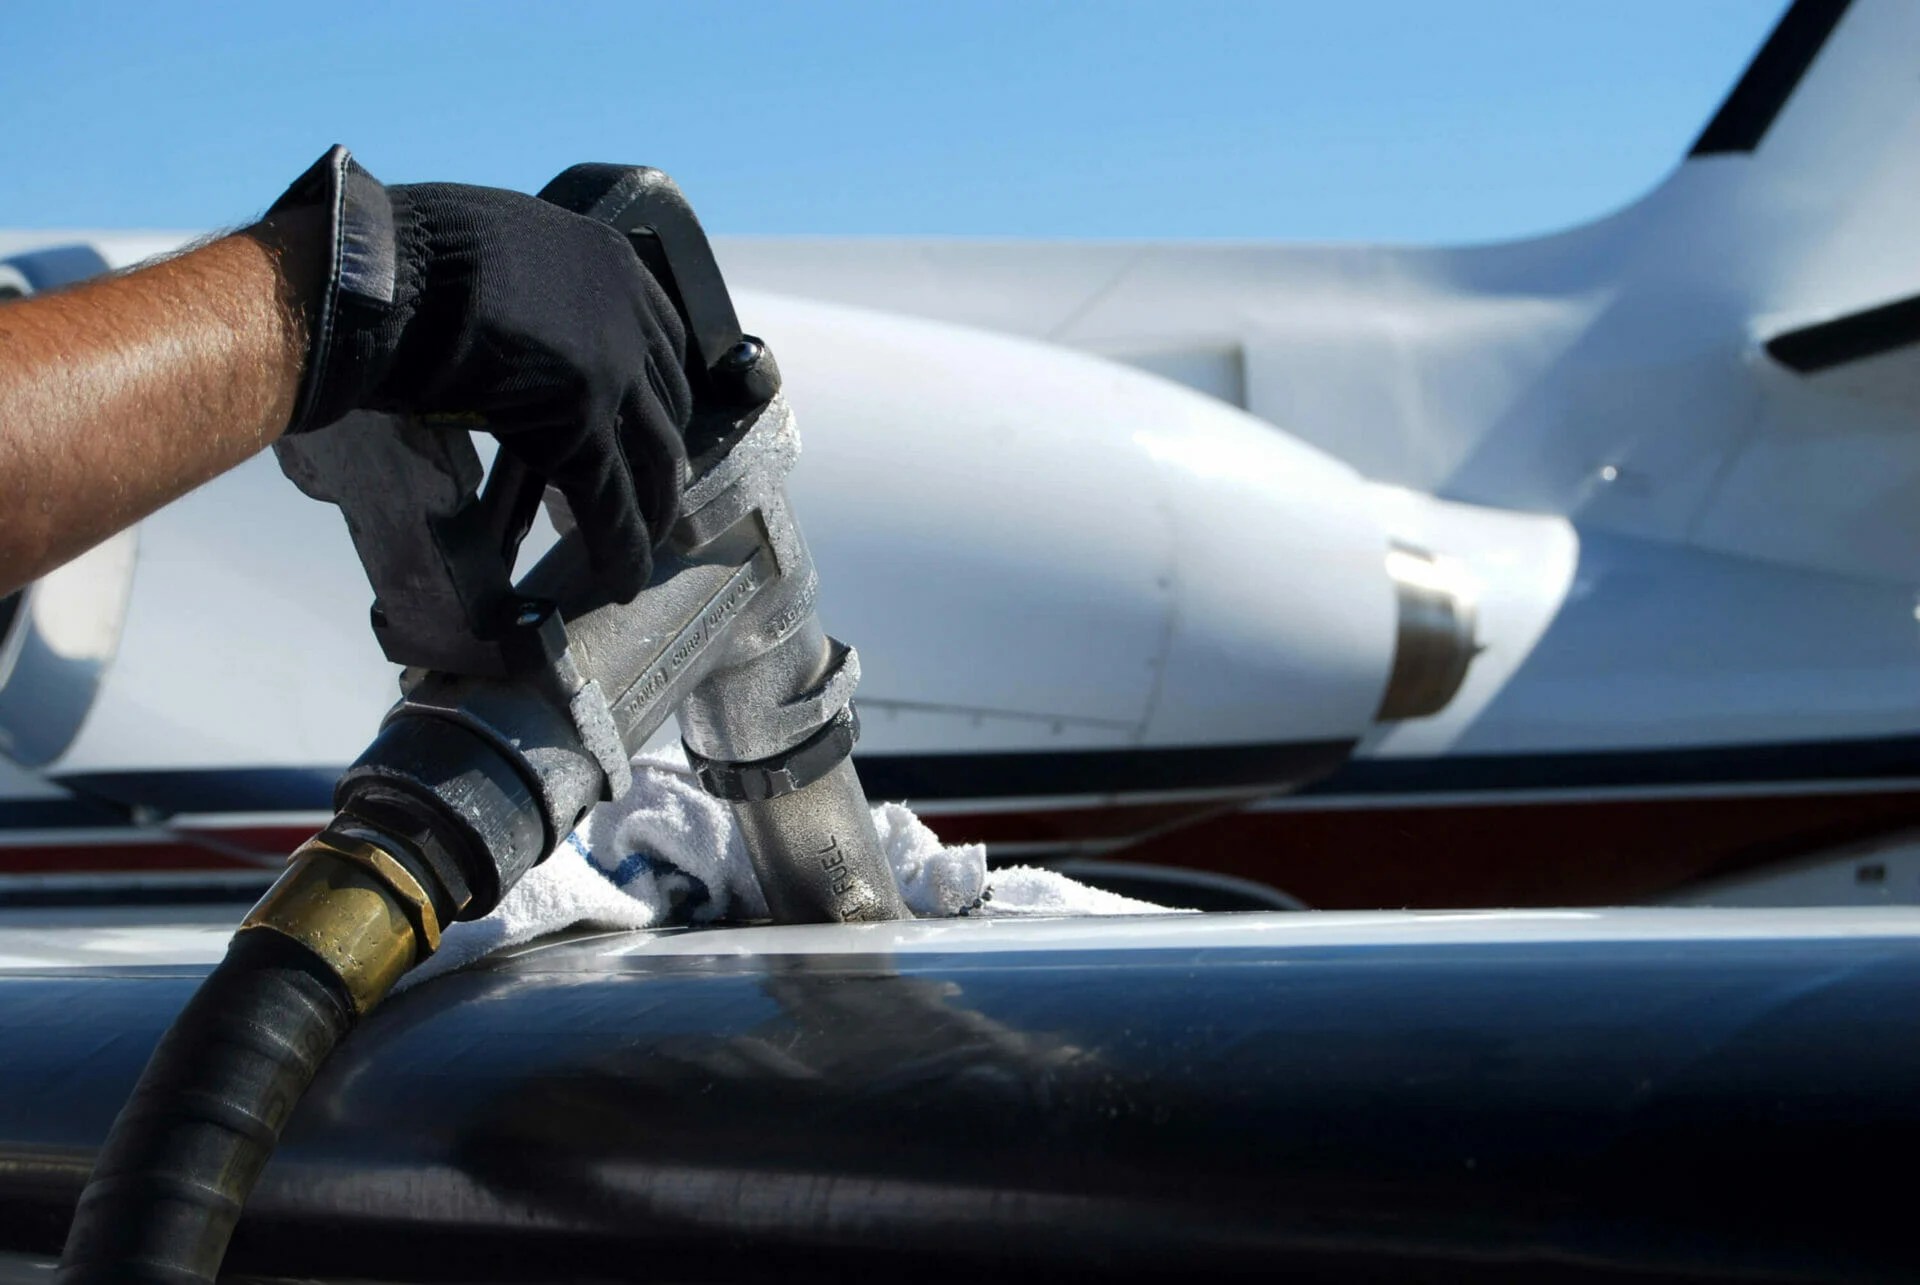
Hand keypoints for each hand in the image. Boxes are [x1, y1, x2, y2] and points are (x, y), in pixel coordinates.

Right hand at [271, 147, 691, 600]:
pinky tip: (618, 581)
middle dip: (662, 453)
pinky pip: (611, 500)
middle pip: (666, 401)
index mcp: (606, 263)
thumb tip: (495, 313)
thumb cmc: (403, 255)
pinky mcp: (581, 427)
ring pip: (653, 456)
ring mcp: (610, 373)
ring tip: (646, 544)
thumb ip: (519, 288)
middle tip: (653, 491)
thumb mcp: (489, 251)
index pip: (658, 340)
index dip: (656, 392)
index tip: (649, 422)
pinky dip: (622, 547)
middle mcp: (624, 316)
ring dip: (651, 508)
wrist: (381, 273)